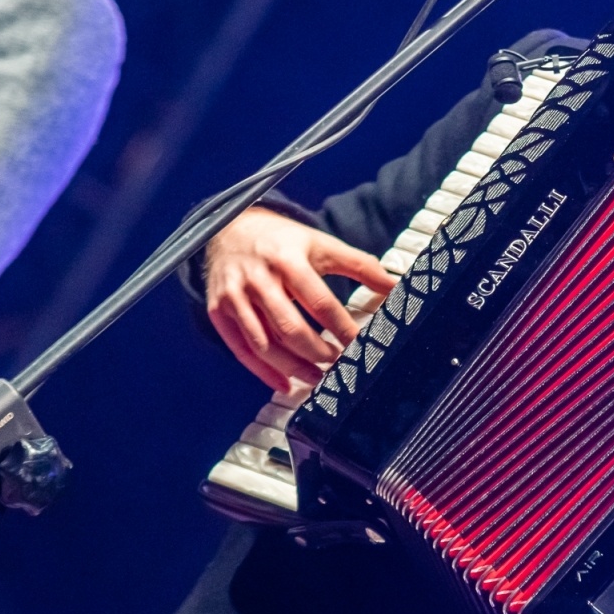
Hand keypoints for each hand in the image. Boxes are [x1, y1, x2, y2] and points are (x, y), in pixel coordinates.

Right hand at [203, 207, 395, 390]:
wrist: (230, 229)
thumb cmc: (284, 241)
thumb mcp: (322, 244)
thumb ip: (360, 265)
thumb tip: (396, 286)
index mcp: (288, 260)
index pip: (319, 302)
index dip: (342, 327)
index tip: (361, 344)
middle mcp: (258, 279)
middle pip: (290, 328)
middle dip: (318, 353)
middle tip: (340, 364)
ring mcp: (234, 297)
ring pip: (264, 344)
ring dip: (294, 368)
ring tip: (319, 378)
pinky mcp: (218, 311)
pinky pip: (240, 350)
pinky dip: (262, 372)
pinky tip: (285, 384)